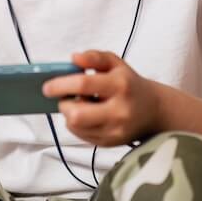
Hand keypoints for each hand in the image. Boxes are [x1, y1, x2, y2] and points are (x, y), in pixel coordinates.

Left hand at [42, 50, 159, 146]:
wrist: (154, 110)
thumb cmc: (129, 83)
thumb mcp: (115, 63)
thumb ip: (94, 57)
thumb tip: (74, 58)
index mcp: (120, 85)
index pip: (83, 85)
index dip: (60, 85)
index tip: (47, 87)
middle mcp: (119, 110)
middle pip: (76, 114)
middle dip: (64, 105)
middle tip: (66, 97)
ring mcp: (115, 130)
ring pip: (76, 126)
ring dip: (70, 114)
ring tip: (81, 105)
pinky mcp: (111, 143)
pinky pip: (81, 135)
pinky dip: (77, 124)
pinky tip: (87, 115)